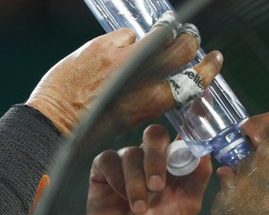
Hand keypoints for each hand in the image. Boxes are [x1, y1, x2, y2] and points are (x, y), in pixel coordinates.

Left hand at [25, 26, 222, 134]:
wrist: (54, 119)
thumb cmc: (91, 126)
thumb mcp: (130, 119)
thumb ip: (150, 98)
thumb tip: (166, 79)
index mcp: (152, 103)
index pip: (193, 80)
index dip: (208, 69)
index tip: (214, 60)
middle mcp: (142, 78)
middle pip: (181, 48)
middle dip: (190, 40)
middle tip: (190, 37)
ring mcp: (123, 58)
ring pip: (157, 35)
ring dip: (160, 36)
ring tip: (155, 41)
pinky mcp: (104, 45)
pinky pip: (126, 34)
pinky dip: (126, 41)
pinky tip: (117, 51)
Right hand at [87, 125, 211, 214]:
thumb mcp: (187, 206)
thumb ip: (198, 178)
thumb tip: (205, 152)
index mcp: (173, 162)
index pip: (180, 135)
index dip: (186, 129)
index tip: (191, 133)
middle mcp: (150, 157)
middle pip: (153, 134)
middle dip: (155, 158)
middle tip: (156, 186)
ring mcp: (126, 162)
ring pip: (130, 154)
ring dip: (135, 183)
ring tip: (139, 208)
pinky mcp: (103, 169)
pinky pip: (108, 160)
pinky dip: (116, 180)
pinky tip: (120, 197)